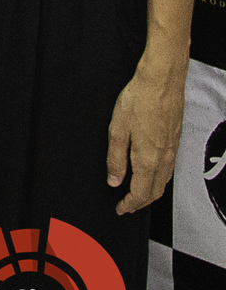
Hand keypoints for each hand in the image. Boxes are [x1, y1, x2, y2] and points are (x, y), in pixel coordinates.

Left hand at [106, 52, 188, 213]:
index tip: (120, 209)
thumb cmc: (140, 100)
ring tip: (136, 193)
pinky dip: (158, 178)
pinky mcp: (175, 140)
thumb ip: (115, 158)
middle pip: (155, 192)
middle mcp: (164, 159)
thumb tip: (114, 180)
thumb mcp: (117, 129)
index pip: (140, 194)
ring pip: (163, 182)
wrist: (161, 81)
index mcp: (148, 160)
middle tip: (127, 205)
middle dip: (140, 203)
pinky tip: (149, 172)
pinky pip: (168, 169)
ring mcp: (172, 150)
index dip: (129, 205)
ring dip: (150, 192)